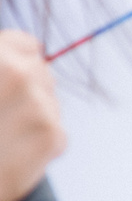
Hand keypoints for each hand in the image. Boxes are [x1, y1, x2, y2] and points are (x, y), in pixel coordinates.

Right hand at [0, 33, 62, 200]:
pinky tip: (8, 155)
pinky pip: (56, 134)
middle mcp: (19, 74)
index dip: (12, 62)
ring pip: (49, 104)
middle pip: (40, 73)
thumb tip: (8, 60)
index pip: (25, 45)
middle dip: (22, 91)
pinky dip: (37, 145)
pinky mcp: (52, 136)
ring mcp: (39, 105)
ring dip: (30, 118)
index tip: (5, 80)